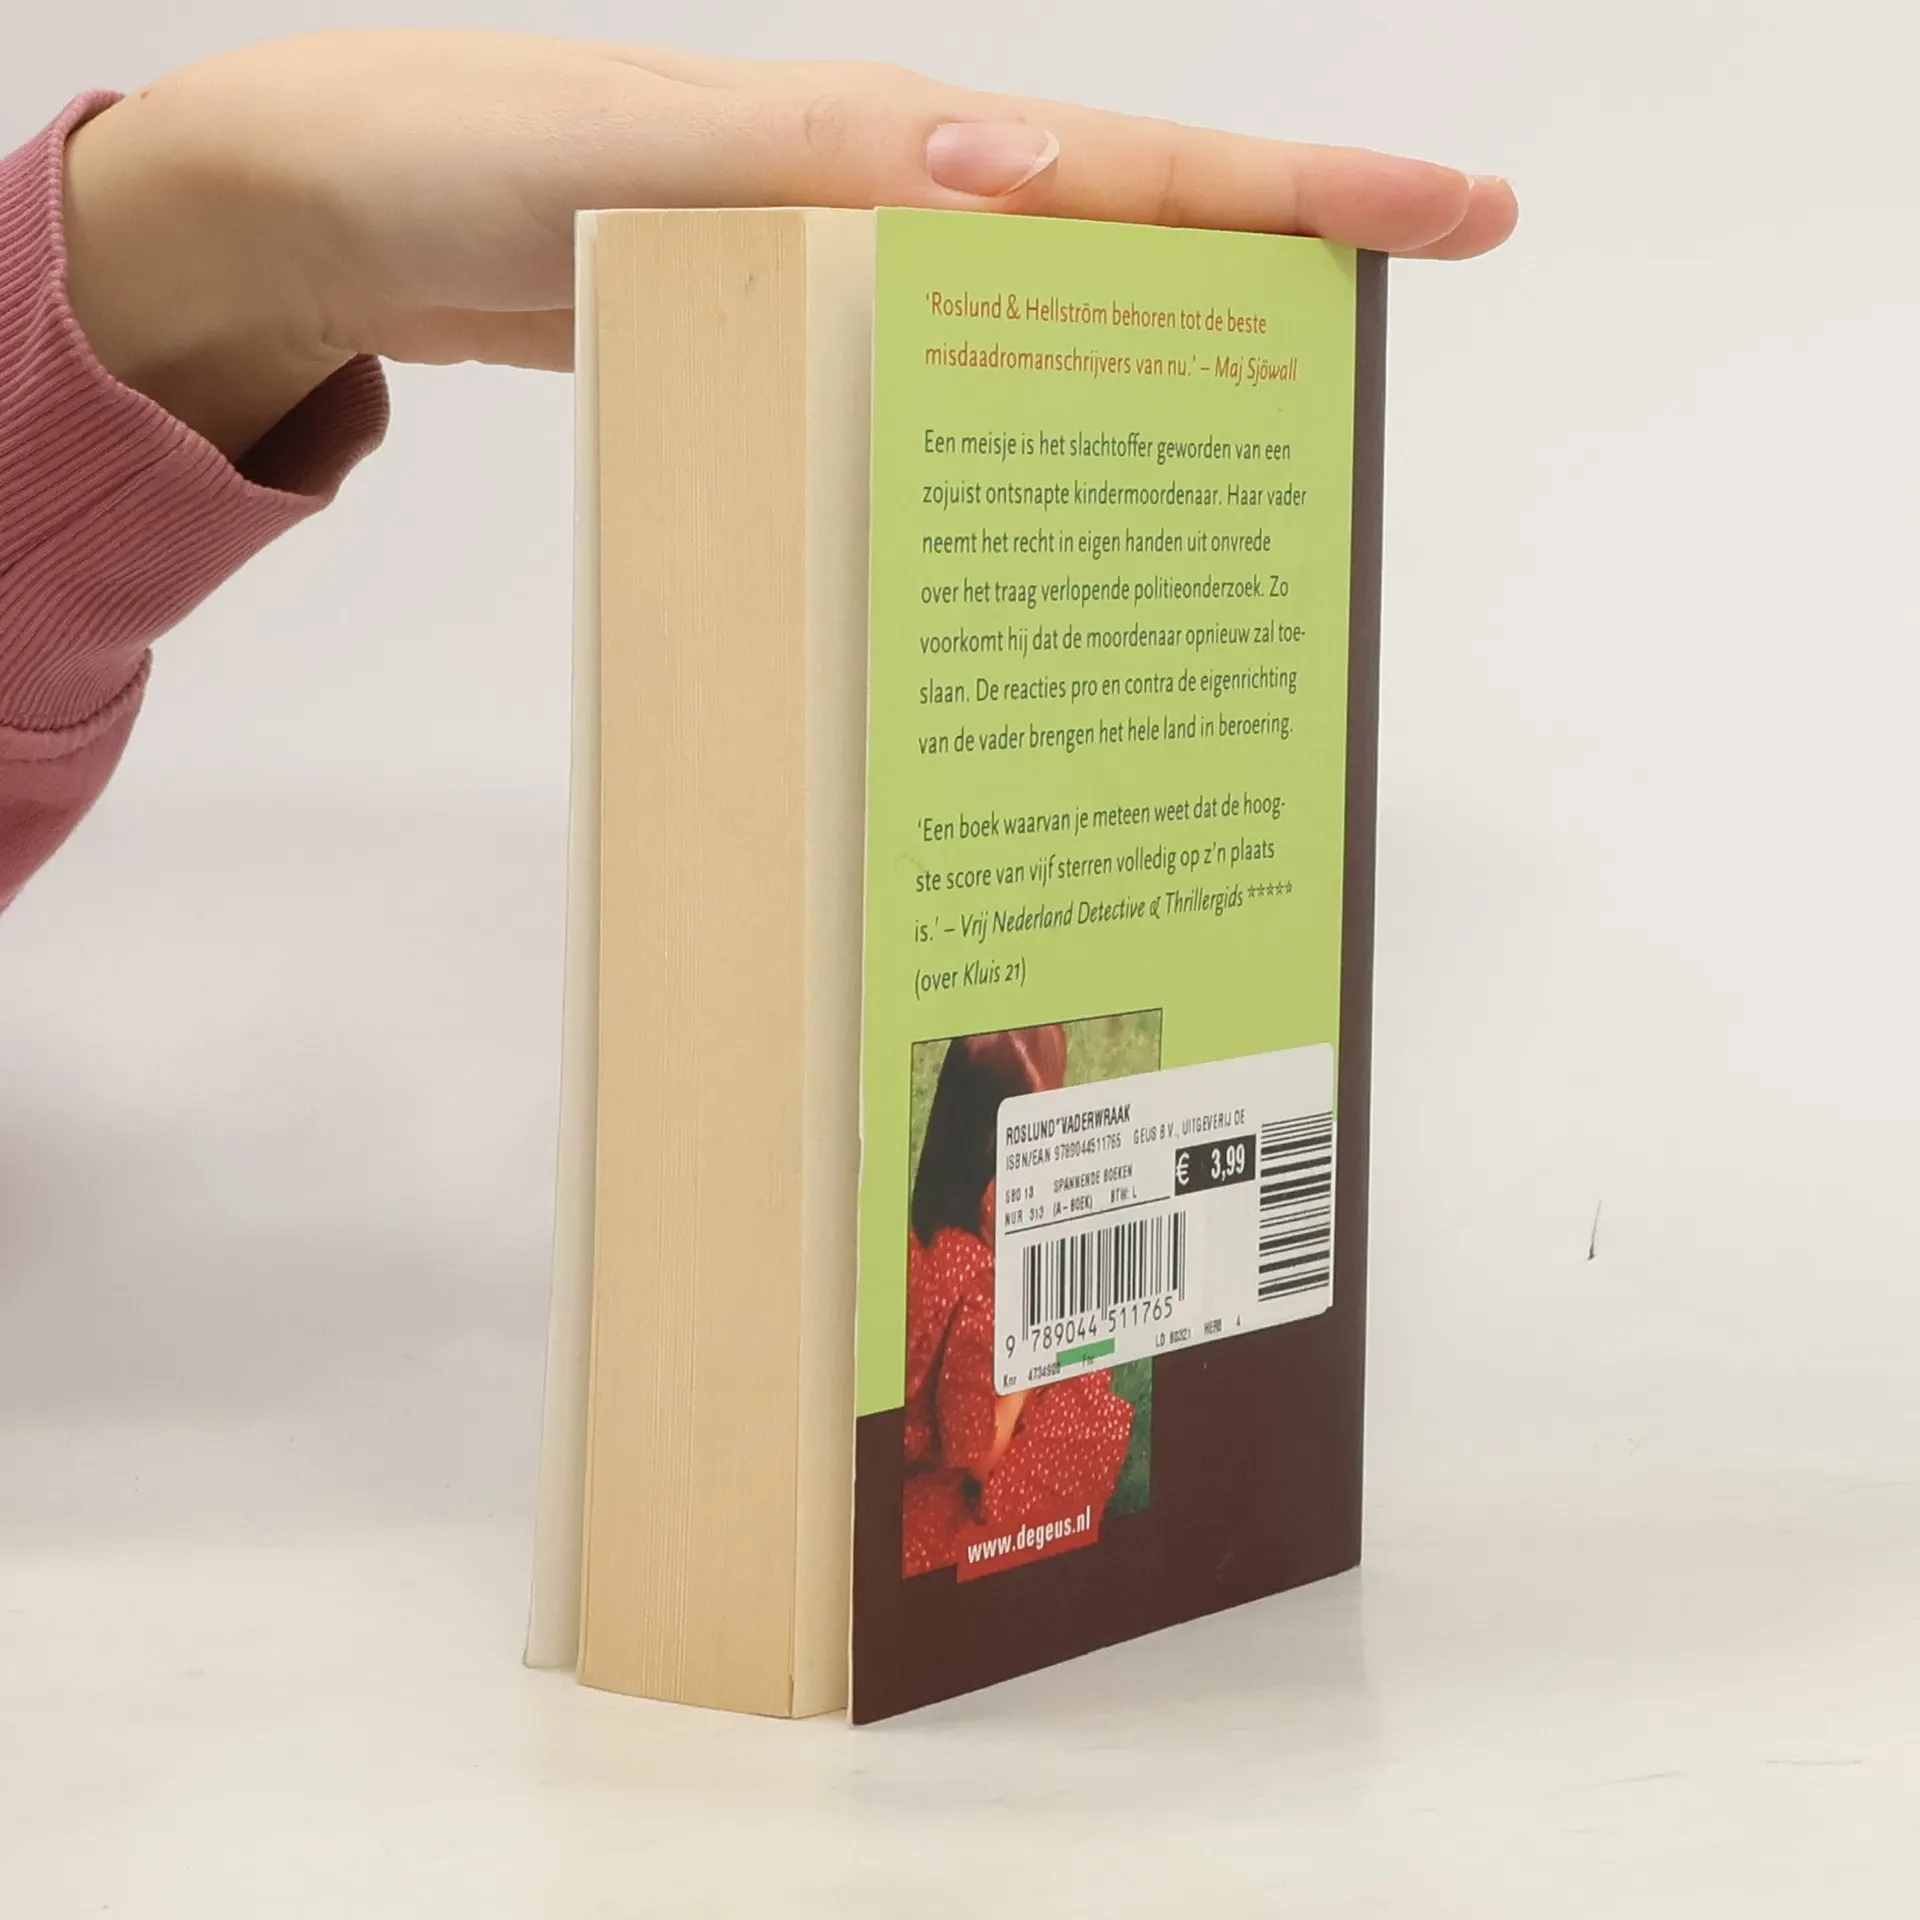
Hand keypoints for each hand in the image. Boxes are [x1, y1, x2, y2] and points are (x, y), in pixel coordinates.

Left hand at [62, 33, 1517, 460]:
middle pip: (1124, 263)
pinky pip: (937, 398)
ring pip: (1040, 343)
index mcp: (890, 155)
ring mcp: (849, 293)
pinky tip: (1026, 516)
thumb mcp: (634, 154)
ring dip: (1145, 401)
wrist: (348, 214)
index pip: (1137, 172)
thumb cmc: (469, 161)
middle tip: (1365, 402)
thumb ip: (811, 165)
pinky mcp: (795, 357)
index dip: (1300, 195)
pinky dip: (1006, 445)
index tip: (1453, 213)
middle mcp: (892, 219)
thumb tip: (1014, 177)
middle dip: (1265, 311)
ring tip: (1235, 495)